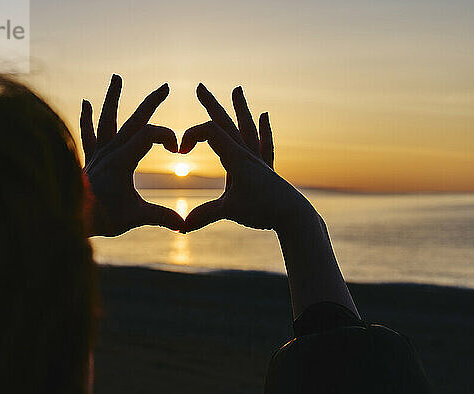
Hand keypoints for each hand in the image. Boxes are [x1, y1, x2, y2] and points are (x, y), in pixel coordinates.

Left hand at [81, 75, 183, 236]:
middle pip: (134, 120)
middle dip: (151, 102)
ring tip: (116, 78)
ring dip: (112, 98)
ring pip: (107, 119)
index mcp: (123, 159)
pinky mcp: (90, 158)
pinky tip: (86, 103)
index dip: (167, 136)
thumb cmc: (102, 216)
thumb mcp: (136, 216)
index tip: (177, 149)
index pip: (149, 134)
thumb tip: (183, 224)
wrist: (70, 217)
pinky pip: (88, 134)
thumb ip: (161, 216)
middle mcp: (110, 151)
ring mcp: (99, 153)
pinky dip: (87, 119)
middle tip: (165, 86)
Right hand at [180, 84, 313, 232]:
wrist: (294, 215)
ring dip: (240, 108)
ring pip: (246, 128)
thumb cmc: (264, 210)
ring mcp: (258, 159)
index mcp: (236, 158)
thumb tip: (181, 227)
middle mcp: (247, 153)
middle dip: (212, 104)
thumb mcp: (229, 211)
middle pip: (227, 123)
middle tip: (200, 86)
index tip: (179, 150)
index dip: (191, 135)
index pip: (210, 132)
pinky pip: (264, 144)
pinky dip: (263, 130)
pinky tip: (265, 117)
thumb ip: (204, 215)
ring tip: (238, 89)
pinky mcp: (266, 168)